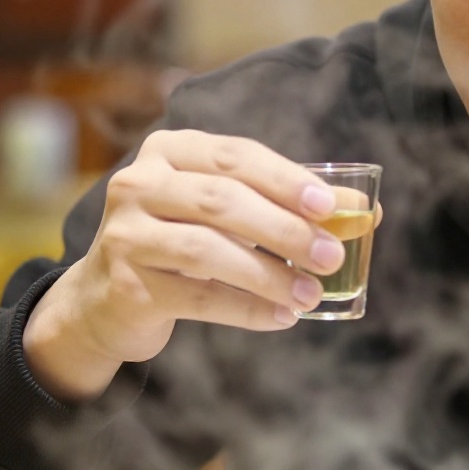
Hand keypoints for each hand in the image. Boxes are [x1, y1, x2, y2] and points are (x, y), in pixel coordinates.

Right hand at [22, 130, 346, 400]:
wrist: (103, 298)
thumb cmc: (180, 242)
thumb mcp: (223, 213)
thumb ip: (283, 206)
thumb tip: (364, 213)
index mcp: (168, 151)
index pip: (234, 157)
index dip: (285, 179)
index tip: (330, 205)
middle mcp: (137, 184)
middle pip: (221, 201)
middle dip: (284, 229)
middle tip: (332, 256)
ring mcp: (125, 235)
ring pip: (208, 251)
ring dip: (269, 276)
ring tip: (312, 293)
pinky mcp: (126, 285)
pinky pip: (198, 297)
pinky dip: (247, 310)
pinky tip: (282, 318)